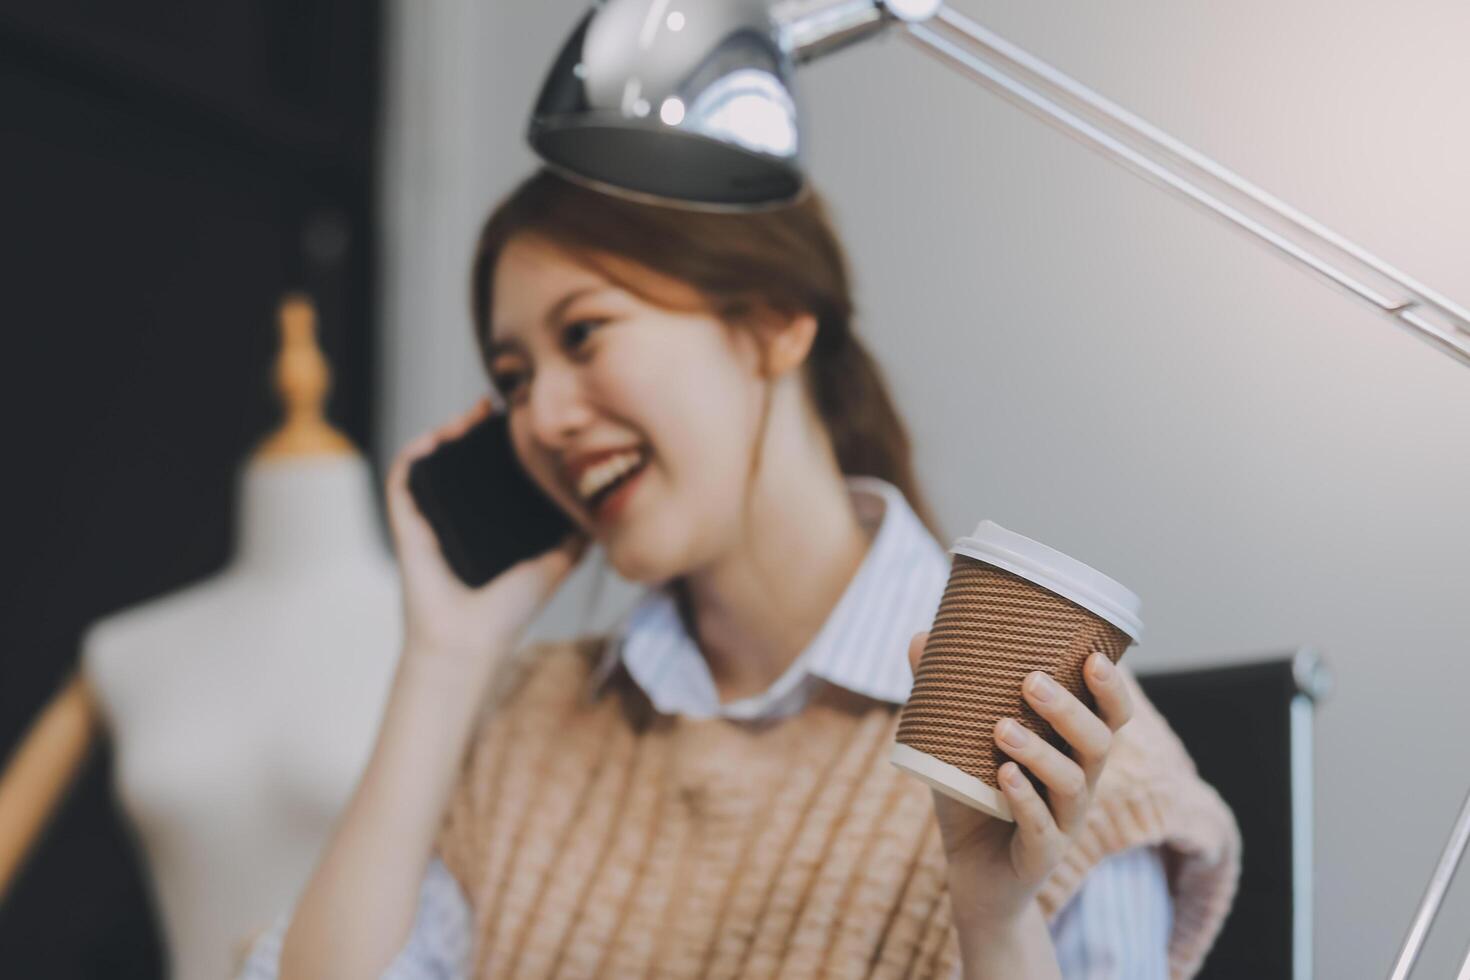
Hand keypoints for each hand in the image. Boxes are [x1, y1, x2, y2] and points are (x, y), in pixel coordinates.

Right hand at [385, 398, 588, 661]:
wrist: (472, 642)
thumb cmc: (510, 610)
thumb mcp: (555, 563)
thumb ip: (576, 536)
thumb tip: (601, 505)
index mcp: (485, 520)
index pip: (489, 469)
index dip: (501, 440)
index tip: (520, 419)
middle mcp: (456, 514)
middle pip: (459, 457)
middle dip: (475, 426)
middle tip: (497, 407)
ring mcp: (429, 517)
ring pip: (430, 459)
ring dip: (447, 430)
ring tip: (472, 416)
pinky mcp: (406, 524)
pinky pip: (402, 478)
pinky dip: (415, 451)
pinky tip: (438, 437)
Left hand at [904, 631, 1133, 929]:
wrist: (969, 874)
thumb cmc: (973, 797)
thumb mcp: (956, 743)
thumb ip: (945, 694)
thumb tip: (921, 636)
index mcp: (1071, 751)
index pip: (1109, 716)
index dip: (1110, 689)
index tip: (1092, 656)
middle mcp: (1078, 783)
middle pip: (1098, 743)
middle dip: (1070, 710)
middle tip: (1031, 681)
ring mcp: (1064, 822)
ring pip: (1072, 783)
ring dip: (1040, 752)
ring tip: (1002, 728)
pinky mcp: (1041, 856)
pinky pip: (1043, 828)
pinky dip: (1025, 800)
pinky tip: (1004, 776)